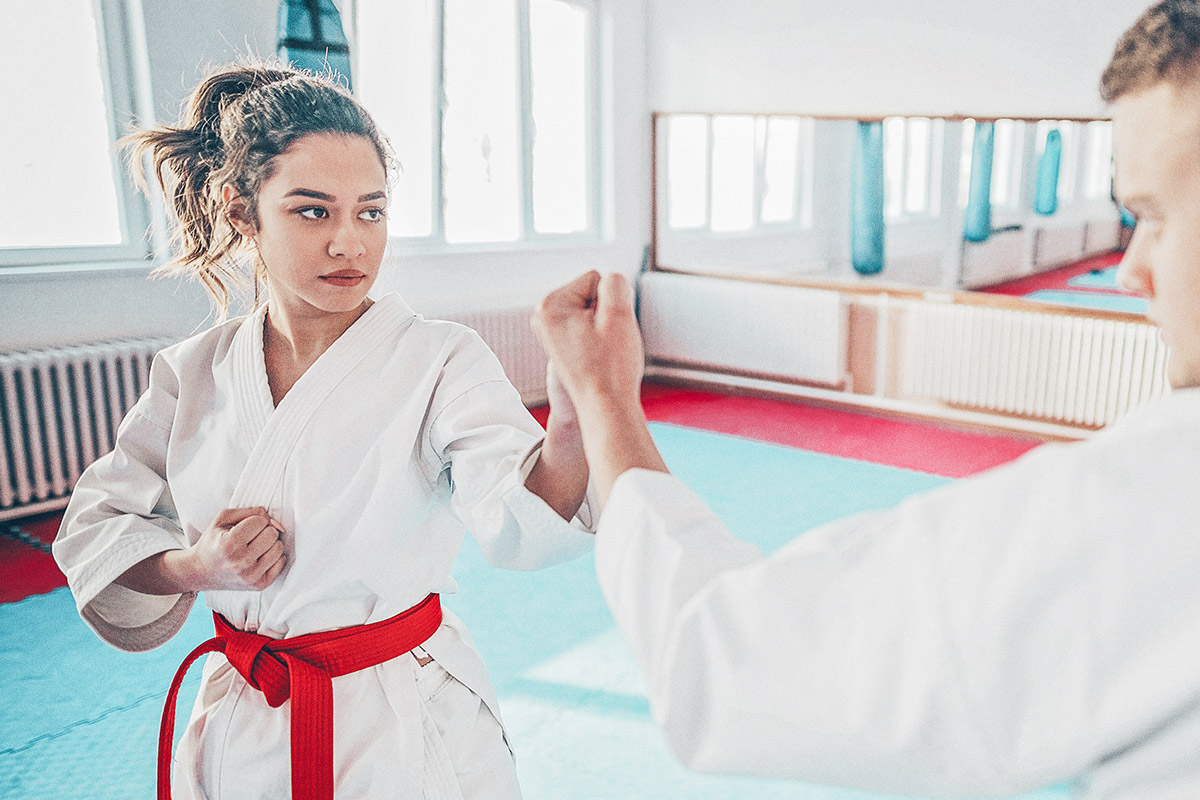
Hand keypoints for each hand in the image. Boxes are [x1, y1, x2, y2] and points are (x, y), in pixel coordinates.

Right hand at [183, 507, 287, 591]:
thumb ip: (252, 512)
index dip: (253, 521)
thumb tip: (277, 524)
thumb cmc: (214, 541)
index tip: (243, 528)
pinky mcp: (259, 585)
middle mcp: (240, 562)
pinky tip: (259, 558)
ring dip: (269, 544)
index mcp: (229, 544)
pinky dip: (273, 557)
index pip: (260, 521)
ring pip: (279, 548)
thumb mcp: (223, 518)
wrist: (201, 571)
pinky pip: (281, 563)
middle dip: (263, 531)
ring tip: (254, 548)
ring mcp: (251, 576)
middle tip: (250, 537)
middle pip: (272, 534)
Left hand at [533, 272, 666, 505]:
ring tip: (600, 352)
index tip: (604, 333)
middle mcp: (544, 315)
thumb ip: (615, 283)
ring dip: (605, 326)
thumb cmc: (611, 366)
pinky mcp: (561, 341)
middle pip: (594, 293)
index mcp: (549, 304)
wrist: (604, 408)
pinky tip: (597, 357)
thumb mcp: (619, 313)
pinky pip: (591, 324)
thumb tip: (609, 283)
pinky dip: (600, 337)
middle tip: (603, 345)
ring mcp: (551, 329)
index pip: (597, 279)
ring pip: (595, 310)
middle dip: (606, 314)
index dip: (610, 304)